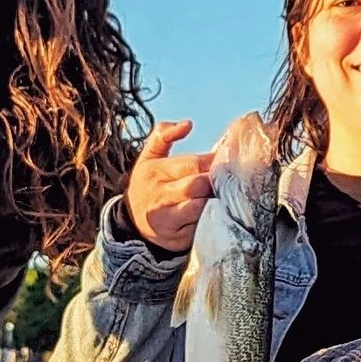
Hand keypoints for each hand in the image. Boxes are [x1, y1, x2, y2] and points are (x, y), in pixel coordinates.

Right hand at [122, 120, 215, 254]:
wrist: (132, 223)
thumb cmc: (148, 184)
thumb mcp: (149, 157)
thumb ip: (164, 135)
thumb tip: (187, 124)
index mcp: (155, 172)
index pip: (192, 164)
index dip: (213, 162)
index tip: (226, 160)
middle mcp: (160, 196)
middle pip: (198, 186)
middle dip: (215, 182)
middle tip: (228, 179)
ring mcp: (168, 220)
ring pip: (201, 208)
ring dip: (215, 201)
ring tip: (224, 196)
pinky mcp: (177, 238)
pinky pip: (201, 227)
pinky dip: (212, 220)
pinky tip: (216, 213)